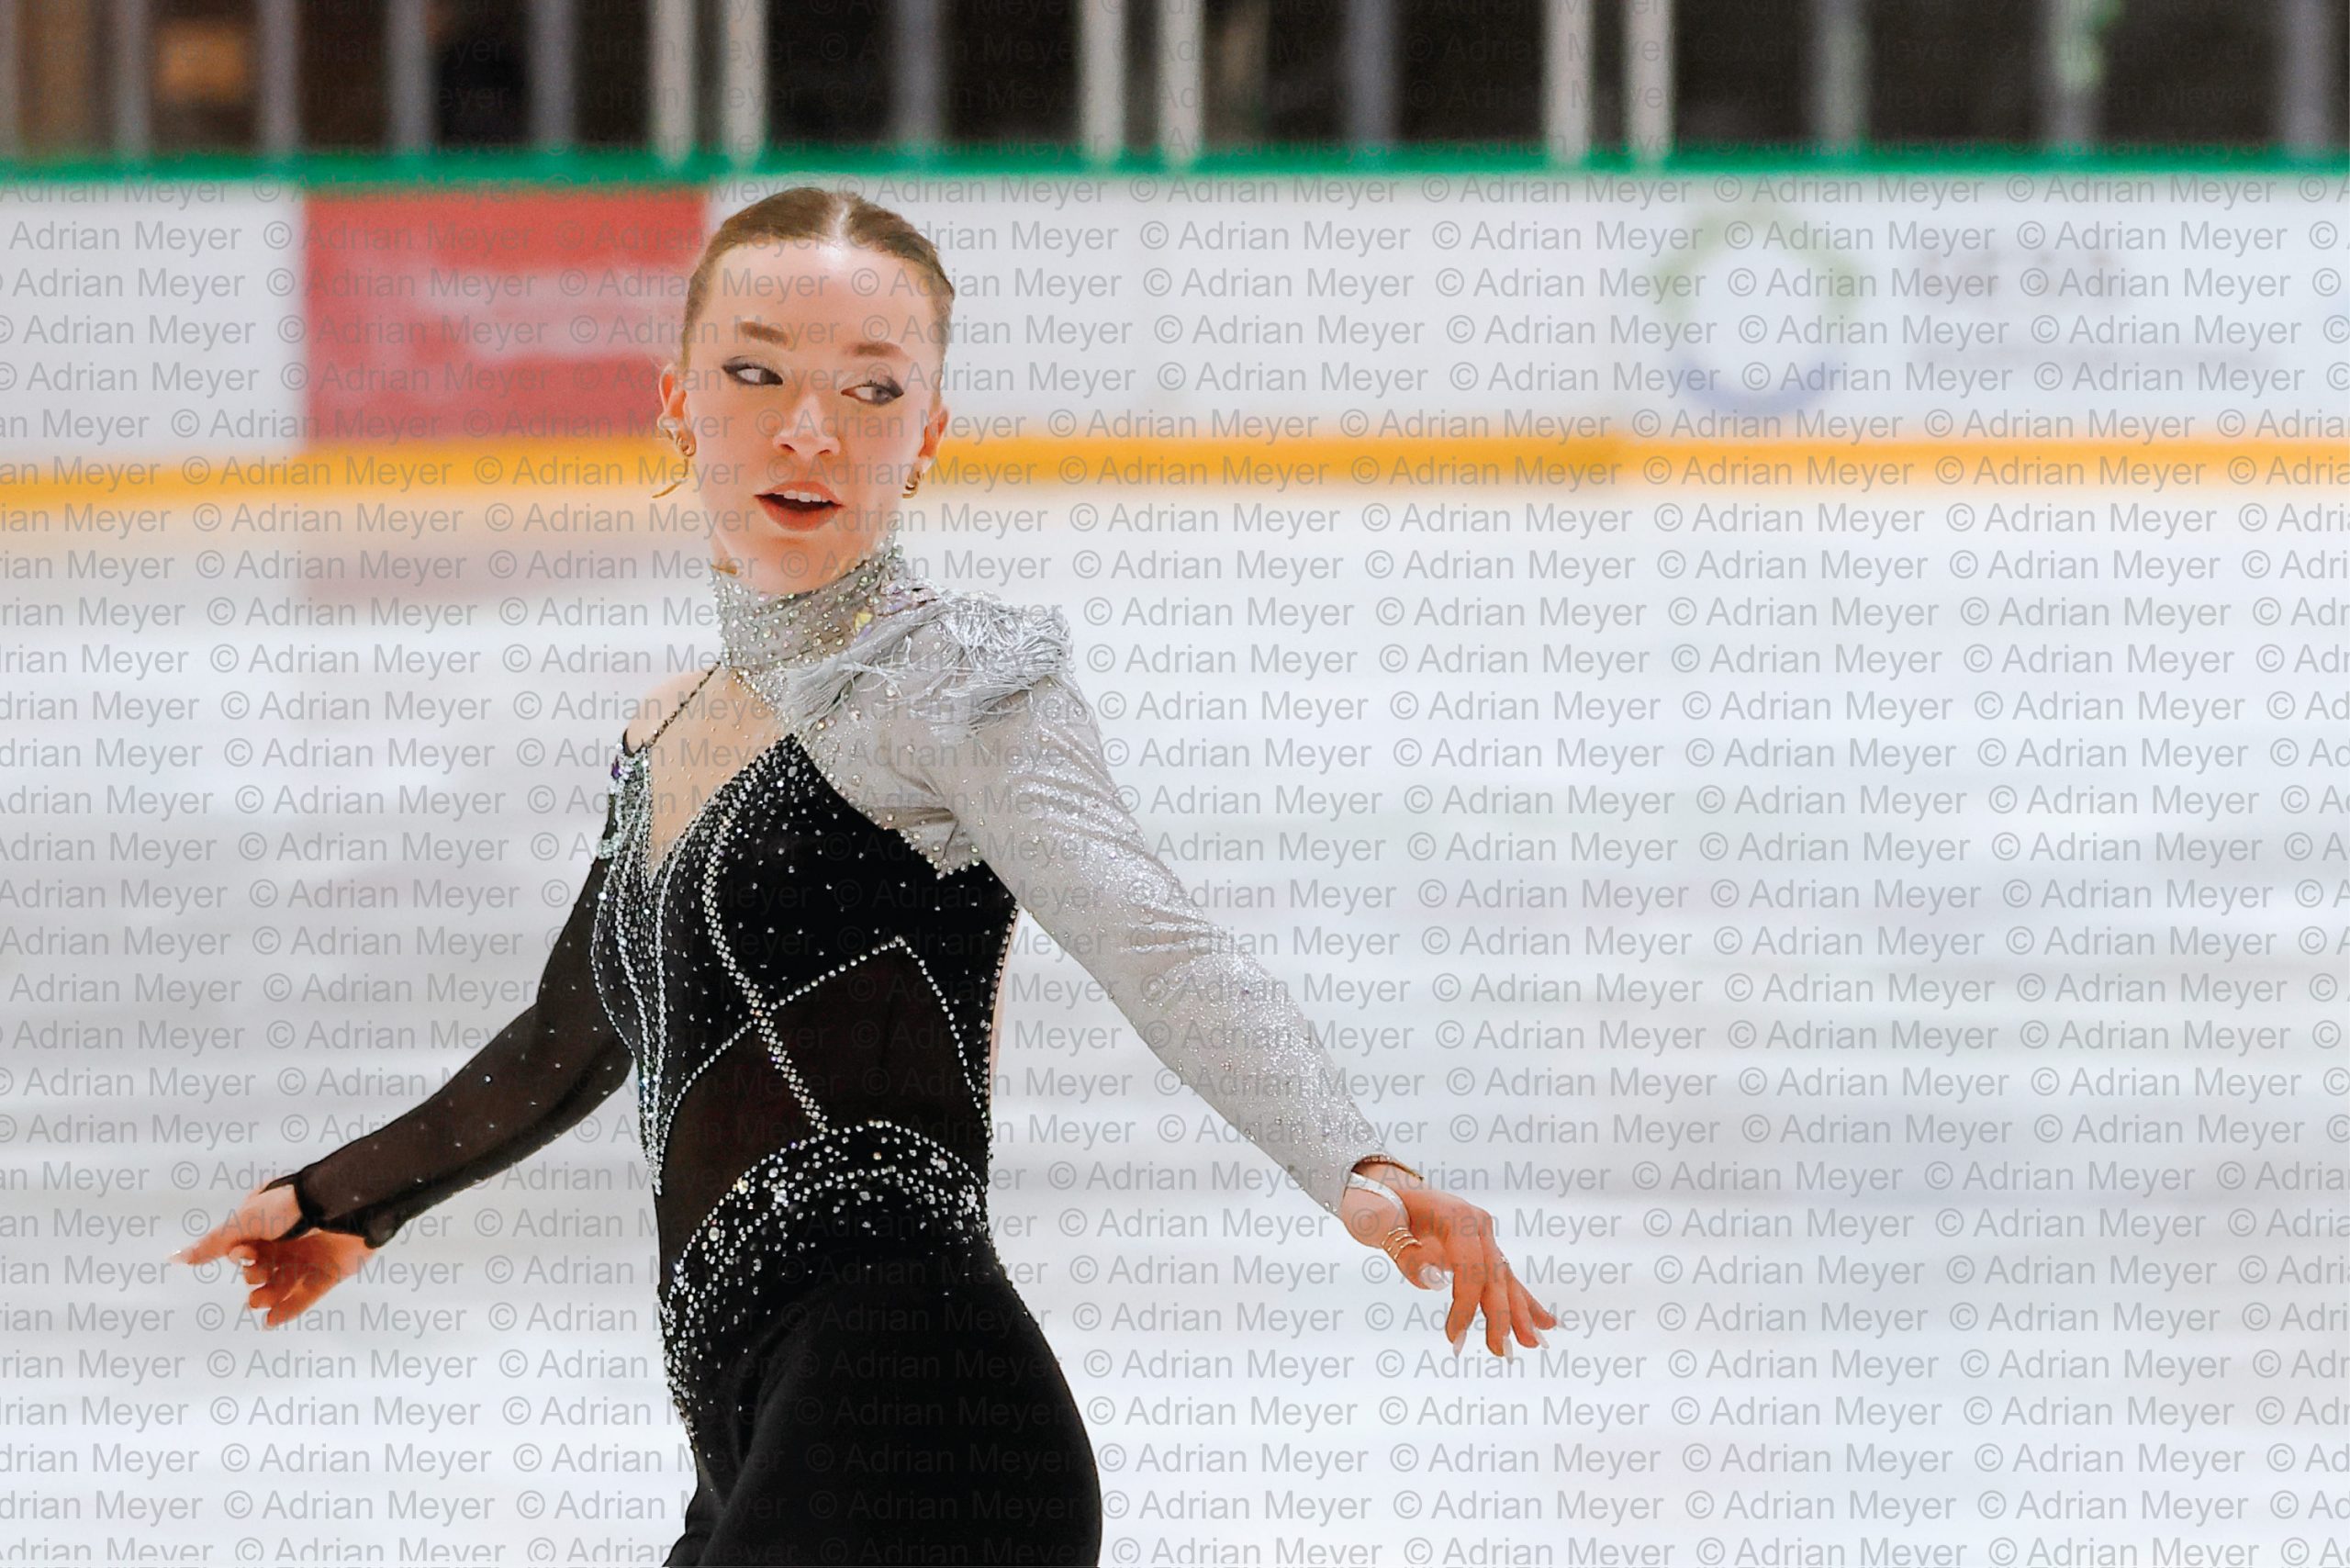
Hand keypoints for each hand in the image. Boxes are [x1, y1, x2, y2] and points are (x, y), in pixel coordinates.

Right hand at [171, 1179, 376, 1327]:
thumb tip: (173, 1258)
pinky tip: (271, 1322)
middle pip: (262, 1270)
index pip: (246, 1249)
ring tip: (260, 1302)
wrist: (343, 1207)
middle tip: (255, 1278)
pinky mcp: (330, 1273)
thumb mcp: (245, 1222)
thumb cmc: (290, 1208)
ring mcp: (310, 1258)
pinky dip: (288, 1310)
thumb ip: (213, 1243)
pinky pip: (307, 1297)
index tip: (244, 1254)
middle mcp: (289, 1242)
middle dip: (254, 1278)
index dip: (242, 1256)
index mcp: (269, 1225)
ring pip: (281, 1286)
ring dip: (267, 1297)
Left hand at [1342, 1169, 1555, 1358]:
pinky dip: (1523, 1301)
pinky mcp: (1482, 1249)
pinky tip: (1545, 1324)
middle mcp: (1478, 1225)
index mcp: (1457, 1217)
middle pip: (1494, 1276)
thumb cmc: (1378, 1206)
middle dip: (1500, 1316)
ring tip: (1533, 1345)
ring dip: (1519, 1314)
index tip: (1454, 1338)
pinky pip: (1505, 1278)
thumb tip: (1435, 1283)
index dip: (1465, 1305)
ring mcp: (1484, 1236)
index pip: (1470, 1268)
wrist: (1387, 1188)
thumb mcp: (1378, 1225)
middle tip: (1501, 1352)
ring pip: (1506, 1279)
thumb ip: (1405, 1253)